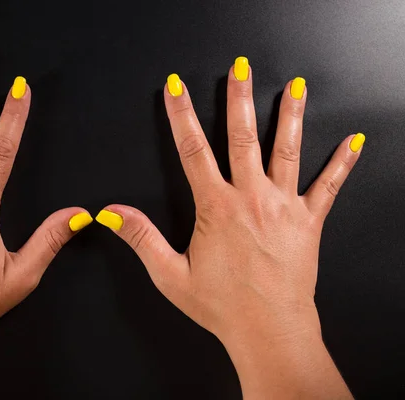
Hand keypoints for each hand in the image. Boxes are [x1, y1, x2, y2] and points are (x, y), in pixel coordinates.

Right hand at [96, 58, 360, 397]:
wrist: (269, 330)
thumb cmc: (222, 306)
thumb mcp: (170, 275)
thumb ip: (142, 238)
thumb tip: (113, 213)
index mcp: (217, 208)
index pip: (193, 150)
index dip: (181, 115)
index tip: (175, 88)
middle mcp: (252, 199)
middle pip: (242, 138)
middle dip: (238, 98)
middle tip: (238, 68)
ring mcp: (284, 207)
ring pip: (286, 151)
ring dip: (289, 116)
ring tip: (293, 87)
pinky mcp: (308, 221)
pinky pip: (328, 186)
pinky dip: (342, 162)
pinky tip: (354, 142)